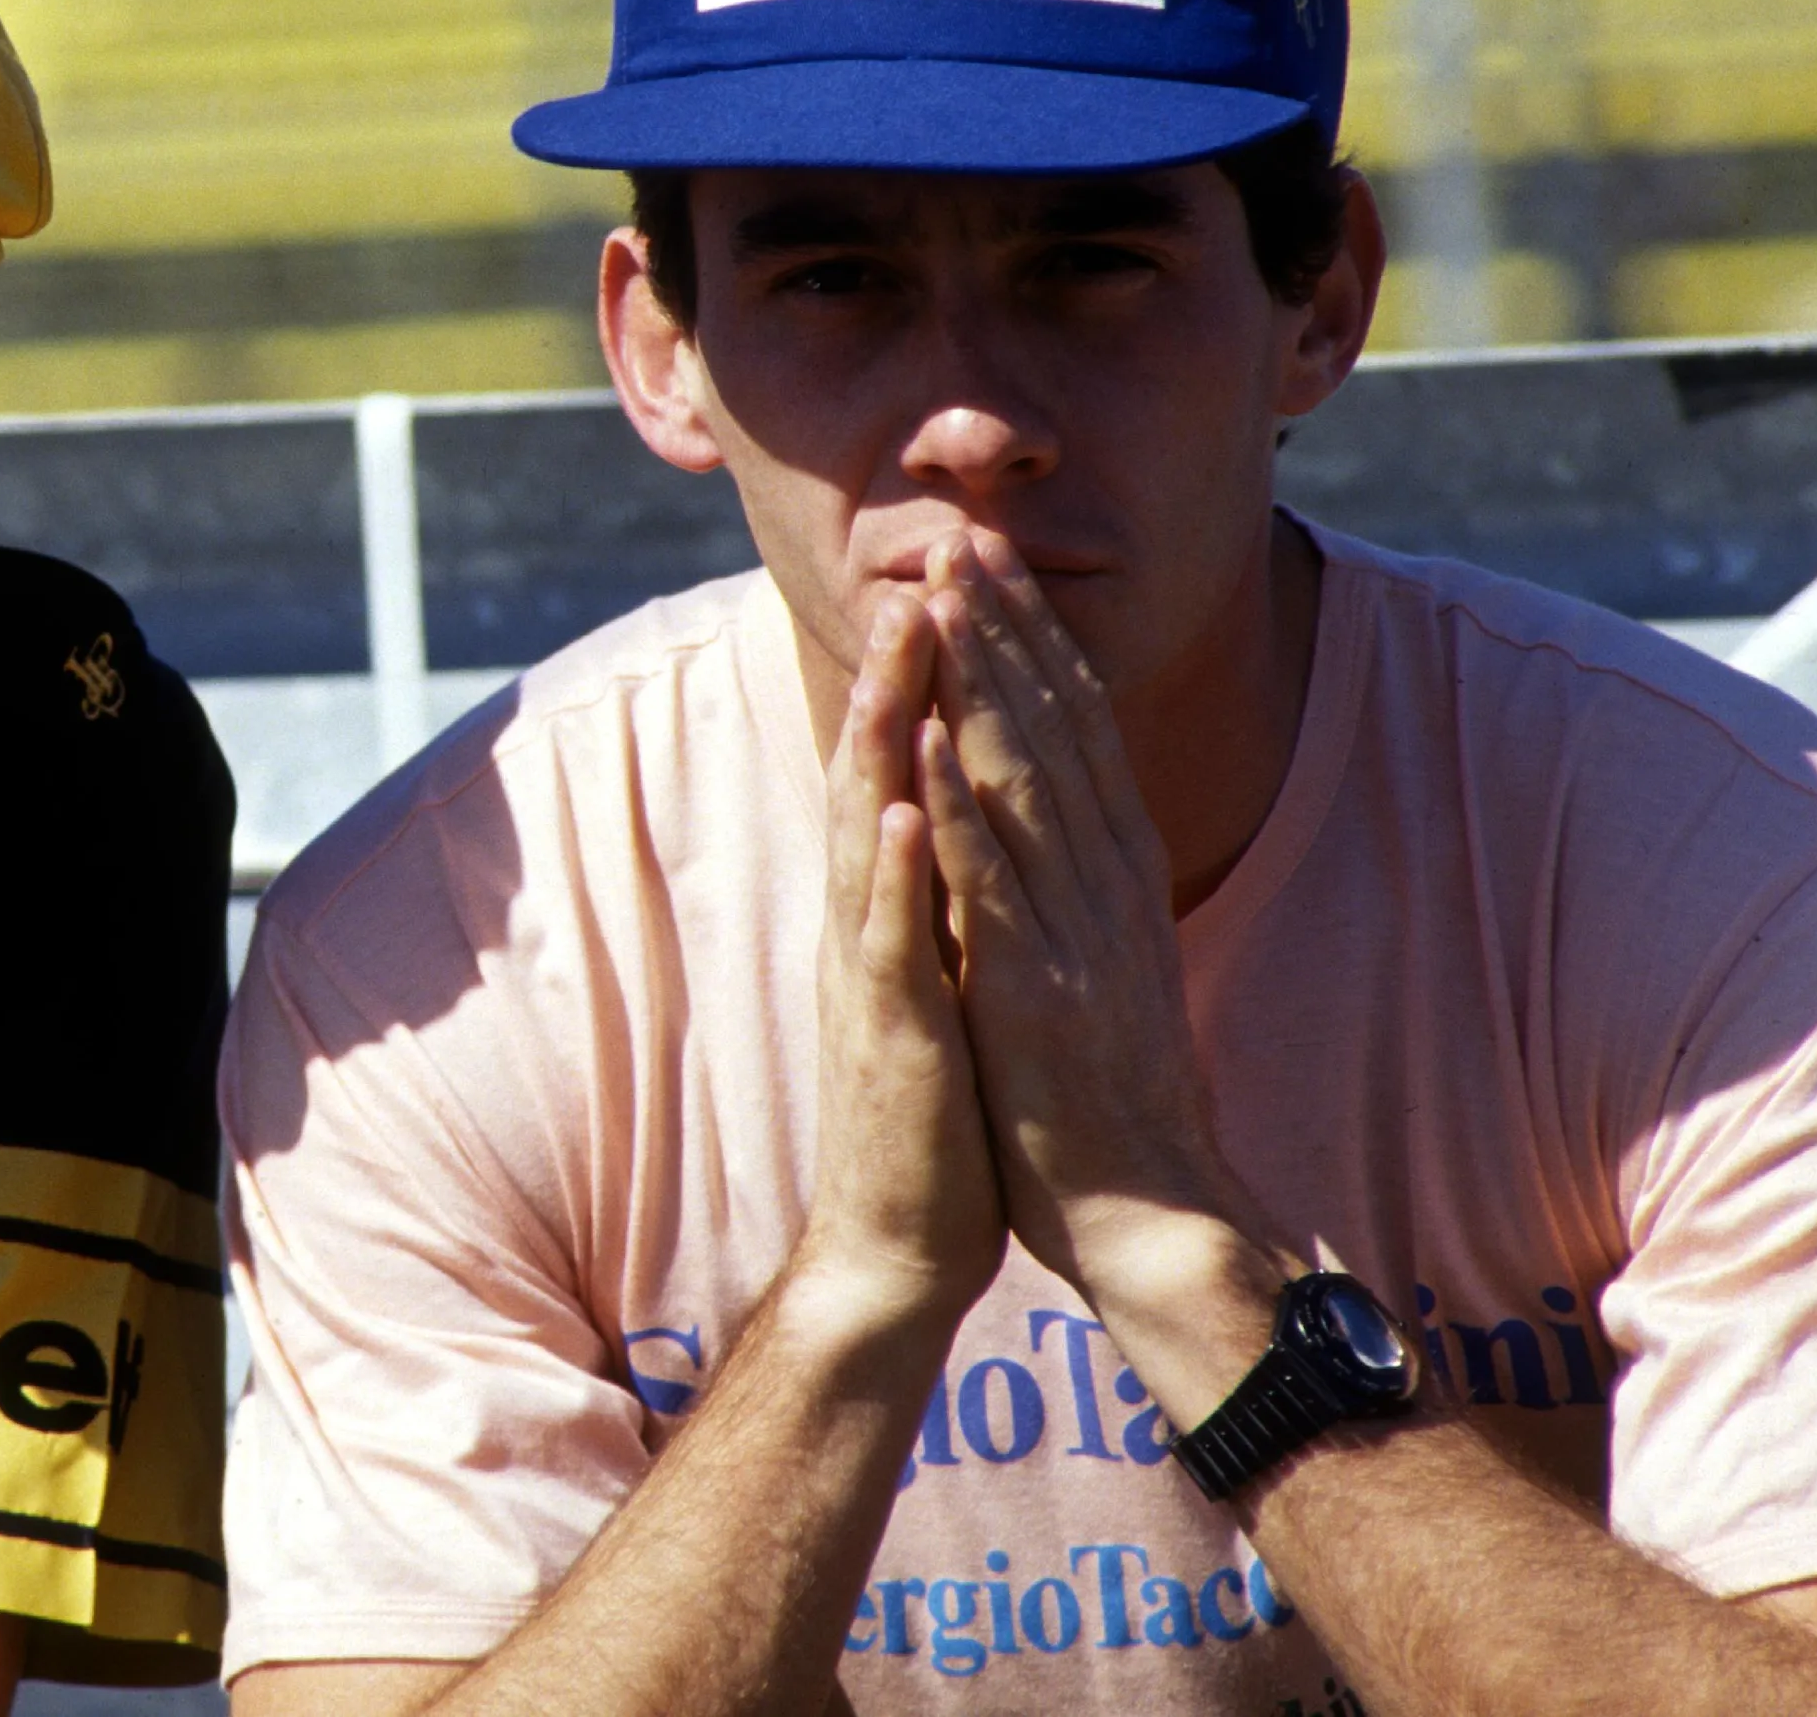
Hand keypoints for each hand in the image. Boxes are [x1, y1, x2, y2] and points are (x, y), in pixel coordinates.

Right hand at [789, 589, 1004, 1337]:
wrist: (898, 1242)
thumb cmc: (930, 1115)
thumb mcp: (938, 982)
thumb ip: (935, 904)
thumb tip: (949, 830)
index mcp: (887, 912)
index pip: (899, 775)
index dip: (921, 685)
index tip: (948, 592)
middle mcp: (866, 926)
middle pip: (873, 777)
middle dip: (897, 675)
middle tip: (917, 574)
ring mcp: (870, 976)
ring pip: (868, 834)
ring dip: (882, 738)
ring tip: (903, 650)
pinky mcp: (890, 1035)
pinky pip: (888, 941)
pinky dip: (890, 871)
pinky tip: (898, 810)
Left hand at [909, 532, 1286, 1407]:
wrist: (1152, 1215)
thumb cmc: (1111, 1101)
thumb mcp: (1103, 965)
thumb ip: (1087, 888)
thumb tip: (1073, 820)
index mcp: (1115, 879)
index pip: (1076, 734)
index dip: (1034, 644)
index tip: (994, 566)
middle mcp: (1102, 887)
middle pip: (1054, 730)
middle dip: (1006, 628)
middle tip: (963, 535)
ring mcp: (1070, 933)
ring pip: (1022, 782)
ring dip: (983, 682)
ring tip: (942, 595)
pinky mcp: (1031, 991)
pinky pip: (990, 886)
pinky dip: (957, 811)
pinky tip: (929, 743)